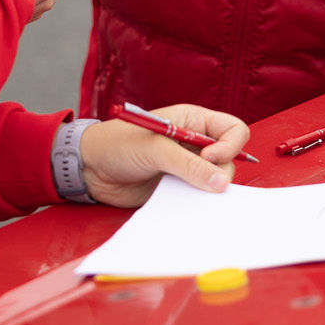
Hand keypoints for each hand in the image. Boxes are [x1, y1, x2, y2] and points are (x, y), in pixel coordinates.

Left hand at [78, 104, 250, 207]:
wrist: (91, 168)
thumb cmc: (118, 144)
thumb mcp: (155, 149)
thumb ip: (189, 165)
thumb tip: (221, 183)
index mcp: (193, 121)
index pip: (232, 130)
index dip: (229, 146)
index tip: (209, 158)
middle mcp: (194, 143)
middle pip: (229, 158)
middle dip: (221, 171)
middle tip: (200, 182)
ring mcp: (187, 166)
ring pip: (216, 179)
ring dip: (209, 189)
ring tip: (189, 193)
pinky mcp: (178, 186)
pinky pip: (198, 196)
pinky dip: (197, 202)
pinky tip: (185, 204)